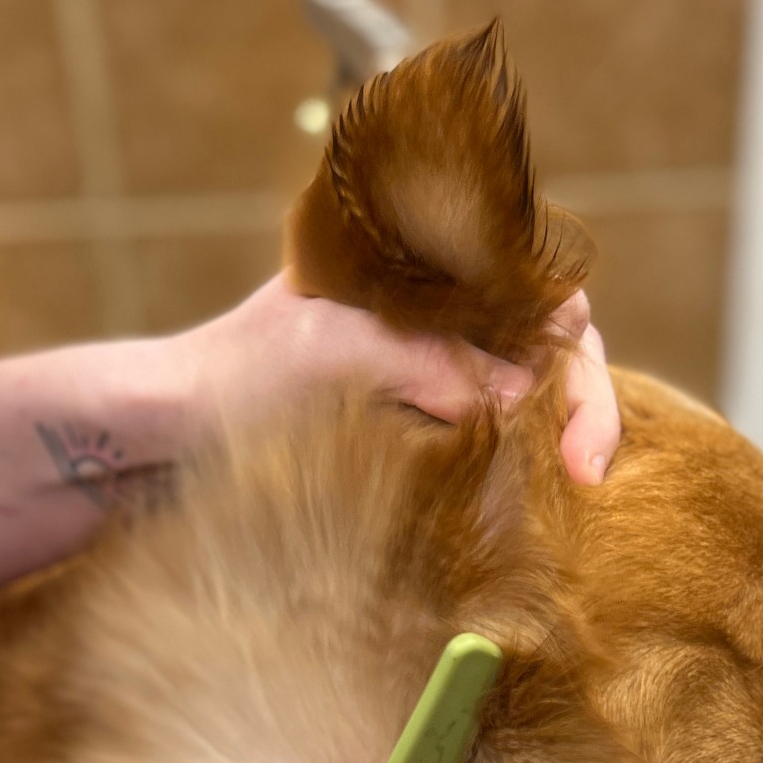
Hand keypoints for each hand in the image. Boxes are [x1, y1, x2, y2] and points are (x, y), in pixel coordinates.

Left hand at [177, 274, 619, 484]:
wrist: (174, 427)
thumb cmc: (242, 372)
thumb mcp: (340, 353)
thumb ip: (435, 362)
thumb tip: (529, 390)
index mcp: (426, 264)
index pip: (540, 287)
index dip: (574, 348)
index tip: (574, 418)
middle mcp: (444, 309)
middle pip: (553, 343)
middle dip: (582, 402)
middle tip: (587, 472)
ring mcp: (436, 366)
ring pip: (531, 393)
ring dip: (557, 436)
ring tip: (571, 484)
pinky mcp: (423, 418)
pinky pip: (493, 433)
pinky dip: (518, 462)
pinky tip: (522, 498)